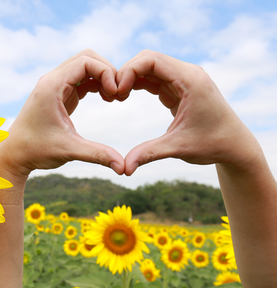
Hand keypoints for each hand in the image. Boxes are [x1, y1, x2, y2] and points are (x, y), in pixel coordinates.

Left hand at [0, 49, 124, 181]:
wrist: (14, 154)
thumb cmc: (36, 150)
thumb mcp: (68, 150)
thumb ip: (97, 155)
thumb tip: (123, 168)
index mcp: (52, 86)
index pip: (85, 62)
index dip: (106, 72)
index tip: (116, 94)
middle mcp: (52, 80)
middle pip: (87, 58)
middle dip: (107, 71)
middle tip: (118, 93)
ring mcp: (55, 85)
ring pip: (85, 66)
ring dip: (102, 76)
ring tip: (114, 97)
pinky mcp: (59, 94)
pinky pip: (81, 78)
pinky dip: (96, 83)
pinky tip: (107, 98)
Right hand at [116, 50, 258, 175]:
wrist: (234, 146)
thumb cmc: (212, 144)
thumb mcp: (178, 148)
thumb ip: (149, 153)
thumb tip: (124, 169)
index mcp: (191, 80)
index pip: (152, 60)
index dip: (129, 71)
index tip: (117, 91)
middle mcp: (188, 74)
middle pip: (149, 58)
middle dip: (127, 72)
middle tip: (113, 94)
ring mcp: (184, 79)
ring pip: (150, 66)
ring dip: (131, 77)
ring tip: (117, 96)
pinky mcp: (180, 87)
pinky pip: (154, 77)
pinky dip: (138, 83)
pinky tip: (125, 95)